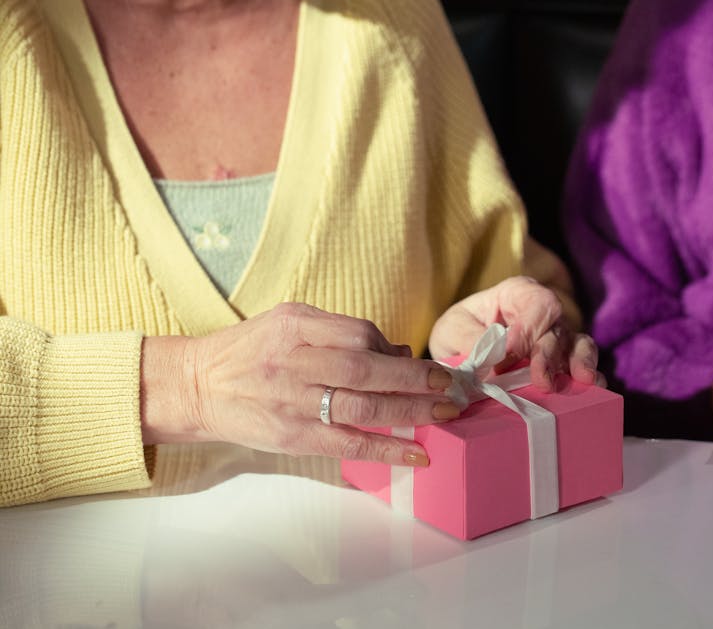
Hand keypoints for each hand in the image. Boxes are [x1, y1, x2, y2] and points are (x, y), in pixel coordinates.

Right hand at [140, 302, 461, 467]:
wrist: (197, 386)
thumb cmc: (247, 351)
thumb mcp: (287, 322)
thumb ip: (338, 331)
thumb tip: (397, 352)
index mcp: (294, 326)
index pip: (357, 332)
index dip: (392, 347)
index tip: (416, 359)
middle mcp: (294, 362)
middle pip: (366, 368)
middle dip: (415, 377)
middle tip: (451, 384)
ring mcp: (293, 402)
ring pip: (363, 405)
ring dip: (411, 410)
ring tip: (446, 412)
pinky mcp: (293, 437)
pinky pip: (348, 444)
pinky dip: (386, 449)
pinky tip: (417, 454)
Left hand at [428, 275, 598, 389]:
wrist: (460, 354)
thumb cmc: (460, 332)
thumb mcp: (452, 329)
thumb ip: (470, 339)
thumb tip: (490, 359)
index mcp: (518, 293)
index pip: (536, 303)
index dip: (528, 329)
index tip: (508, 355)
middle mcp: (543, 313)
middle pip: (557, 327)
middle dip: (549, 354)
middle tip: (542, 381)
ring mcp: (558, 338)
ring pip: (578, 344)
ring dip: (580, 363)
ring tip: (583, 380)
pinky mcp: (564, 364)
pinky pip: (583, 367)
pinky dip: (588, 379)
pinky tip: (591, 392)